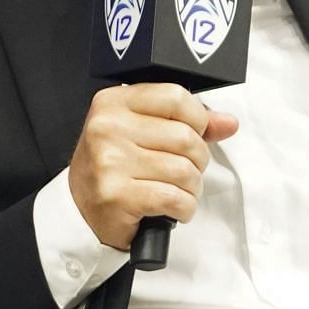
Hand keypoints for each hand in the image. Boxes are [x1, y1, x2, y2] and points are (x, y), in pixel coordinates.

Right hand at [68, 83, 238, 248]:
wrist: (80, 212)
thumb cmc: (114, 168)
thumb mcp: (142, 133)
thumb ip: (186, 123)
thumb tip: (228, 123)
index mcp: (113, 102)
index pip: (176, 96)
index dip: (197, 119)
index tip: (194, 134)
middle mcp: (107, 127)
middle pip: (186, 136)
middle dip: (197, 160)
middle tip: (184, 170)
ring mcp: (110, 161)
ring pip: (185, 170)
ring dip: (191, 187)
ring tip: (177, 190)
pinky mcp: (117, 195)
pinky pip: (175, 198)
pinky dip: (184, 208)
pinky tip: (173, 208)